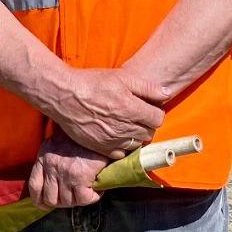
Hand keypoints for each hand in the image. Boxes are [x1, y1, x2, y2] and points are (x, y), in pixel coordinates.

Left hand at [26, 130, 106, 207]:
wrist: (97, 126)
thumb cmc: (79, 137)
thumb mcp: (56, 144)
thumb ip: (50, 161)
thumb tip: (51, 184)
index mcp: (43, 157)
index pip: (34, 187)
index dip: (40, 200)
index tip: (46, 205)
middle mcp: (51, 166)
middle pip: (51, 199)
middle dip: (63, 202)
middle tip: (75, 196)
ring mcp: (65, 173)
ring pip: (68, 201)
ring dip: (79, 199)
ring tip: (88, 190)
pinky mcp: (80, 177)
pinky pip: (83, 199)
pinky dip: (92, 197)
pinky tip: (97, 189)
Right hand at [51, 68, 165, 156]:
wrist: (65, 96)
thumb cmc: (92, 83)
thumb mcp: (121, 77)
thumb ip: (147, 87)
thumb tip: (166, 93)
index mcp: (132, 109)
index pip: (158, 119)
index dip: (155, 112)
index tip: (147, 108)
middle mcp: (125, 128)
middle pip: (149, 132)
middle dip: (146, 124)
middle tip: (136, 115)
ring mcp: (113, 141)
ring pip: (137, 144)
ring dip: (135, 135)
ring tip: (126, 124)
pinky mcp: (102, 148)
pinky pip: (122, 153)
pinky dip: (123, 146)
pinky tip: (116, 135)